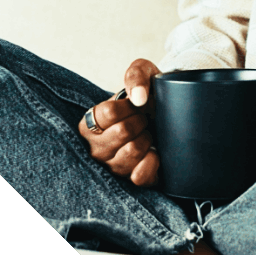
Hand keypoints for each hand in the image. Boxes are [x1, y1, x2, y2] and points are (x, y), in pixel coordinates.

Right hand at [78, 59, 161, 186]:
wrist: (166, 113)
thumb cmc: (147, 95)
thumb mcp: (142, 73)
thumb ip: (136, 75)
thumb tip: (139, 98)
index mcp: (89, 123)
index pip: (108, 113)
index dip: (129, 106)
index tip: (136, 104)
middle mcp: (95, 149)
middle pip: (122, 132)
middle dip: (141, 121)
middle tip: (144, 119)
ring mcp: (112, 167)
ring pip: (132, 152)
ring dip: (147, 138)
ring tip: (146, 133)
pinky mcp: (130, 181)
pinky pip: (140, 176)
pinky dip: (153, 161)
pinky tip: (154, 151)